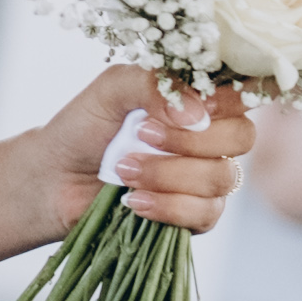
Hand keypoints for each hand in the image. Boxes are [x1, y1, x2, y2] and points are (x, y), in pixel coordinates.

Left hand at [52, 68, 252, 232]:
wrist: (55, 178)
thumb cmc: (84, 127)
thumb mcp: (112, 88)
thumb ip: (153, 84)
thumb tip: (197, 113)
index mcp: (199, 99)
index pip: (246, 93)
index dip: (232, 99)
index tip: (197, 105)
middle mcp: (211, 137)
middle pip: (242, 137)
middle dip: (191, 139)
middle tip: (142, 134)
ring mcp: (206, 179)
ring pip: (222, 178)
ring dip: (168, 174)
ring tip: (123, 169)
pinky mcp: (195, 216)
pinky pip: (205, 213)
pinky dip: (168, 206)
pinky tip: (133, 200)